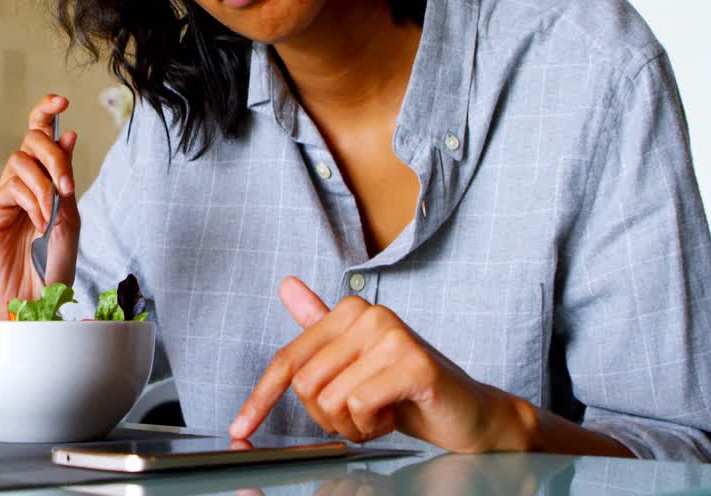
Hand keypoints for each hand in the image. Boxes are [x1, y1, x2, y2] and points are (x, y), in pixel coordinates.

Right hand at [0, 94, 81, 319]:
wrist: (36, 300)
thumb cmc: (54, 265)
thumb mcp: (70, 218)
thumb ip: (66, 179)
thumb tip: (69, 135)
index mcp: (45, 180)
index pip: (41, 135)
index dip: (46, 111)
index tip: (62, 100)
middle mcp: (24, 183)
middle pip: (31, 139)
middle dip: (52, 154)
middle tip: (65, 183)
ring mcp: (5, 196)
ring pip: (20, 160)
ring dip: (43, 183)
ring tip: (51, 213)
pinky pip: (11, 187)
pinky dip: (31, 201)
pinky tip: (38, 223)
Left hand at [229, 277, 530, 452]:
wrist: (470, 414)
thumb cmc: (408, 392)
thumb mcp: (357, 360)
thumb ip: (320, 324)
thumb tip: (286, 285)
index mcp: (349, 311)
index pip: (288, 360)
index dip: (261, 398)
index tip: (240, 427)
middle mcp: (369, 314)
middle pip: (306, 385)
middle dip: (327, 417)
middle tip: (361, 414)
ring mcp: (393, 336)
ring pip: (331, 399)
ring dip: (352, 424)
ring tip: (382, 413)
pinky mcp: (414, 364)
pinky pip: (360, 406)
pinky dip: (373, 426)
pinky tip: (395, 416)